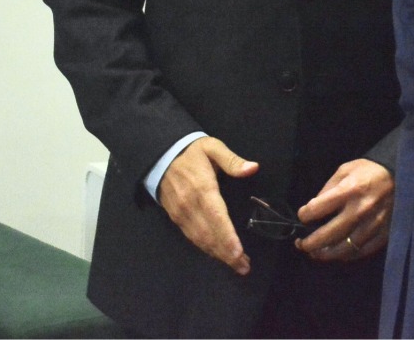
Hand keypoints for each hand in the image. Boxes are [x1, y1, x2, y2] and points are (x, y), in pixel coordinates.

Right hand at [157, 137, 259, 274]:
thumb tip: (253, 168)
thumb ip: (232, 160)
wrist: (160, 156)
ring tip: (237, 265)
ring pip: (200, 240)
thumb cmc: (192, 152)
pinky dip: (206, 249)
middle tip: (245, 267)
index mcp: (202, 188)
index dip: (227, 236)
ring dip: (218, 254)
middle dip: (227, 253)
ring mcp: (181, 214)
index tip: (238, 252)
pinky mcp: (176, 218)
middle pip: (209, 235)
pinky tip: (219, 255)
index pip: (216, 217)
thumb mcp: (213, 147)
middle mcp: (190, 206)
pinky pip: (192, 237)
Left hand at [295, 158, 392, 261]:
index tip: (303, 216)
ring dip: (326, 253)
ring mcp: (373, 224)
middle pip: (327, 235)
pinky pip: (362, 251)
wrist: (402, 173)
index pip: (316, 210)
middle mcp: (360, 210)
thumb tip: (314, 209)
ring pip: (344, 248)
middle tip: (302, 244)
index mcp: (348, 190)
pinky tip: (339, 252)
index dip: (304, 215)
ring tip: (317, 253)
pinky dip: (347, 255)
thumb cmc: (369, 170)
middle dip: (309, 243)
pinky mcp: (384, 233)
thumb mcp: (345, 170)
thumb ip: (328, 189)